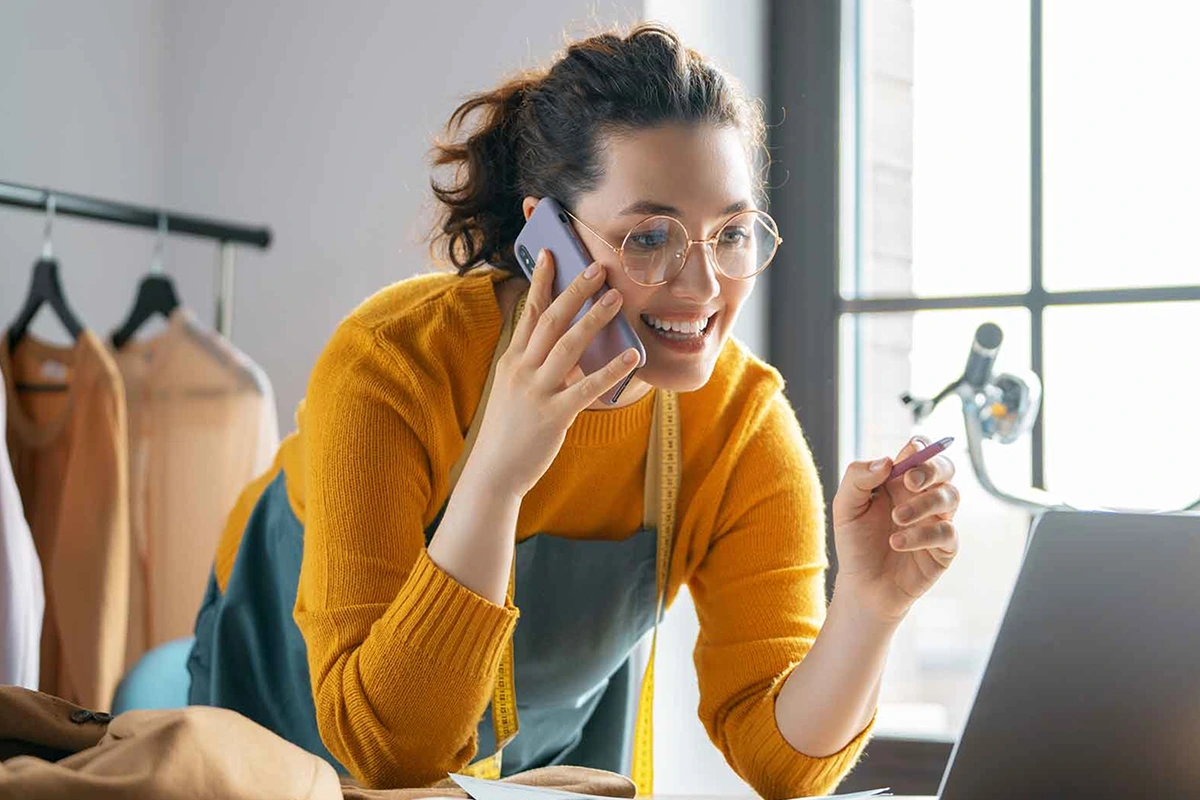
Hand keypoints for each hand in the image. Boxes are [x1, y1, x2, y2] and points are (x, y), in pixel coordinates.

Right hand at [466, 249, 638, 498]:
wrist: (494, 472)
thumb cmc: (510, 429)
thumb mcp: (515, 389)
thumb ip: (537, 365)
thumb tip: (571, 346)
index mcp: (513, 360)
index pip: (528, 311)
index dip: (540, 280)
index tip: (551, 252)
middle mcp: (522, 369)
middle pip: (550, 320)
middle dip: (574, 290)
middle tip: (598, 268)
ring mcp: (537, 391)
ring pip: (568, 346)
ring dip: (594, 319)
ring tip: (616, 298)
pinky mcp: (553, 415)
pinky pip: (586, 388)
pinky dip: (611, 370)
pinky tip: (632, 356)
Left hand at [830, 436, 960, 622]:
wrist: (862, 585)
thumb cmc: (855, 542)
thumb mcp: (845, 507)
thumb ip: (858, 478)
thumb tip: (886, 461)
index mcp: (899, 481)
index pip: (920, 451)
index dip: (921, 446)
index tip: (911, 450)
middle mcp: (922, 496)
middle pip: (945, 468)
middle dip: (932, 468)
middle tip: (909, 481)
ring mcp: (937, 520)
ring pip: (951, 496)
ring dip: (923, 504)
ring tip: (896, 519)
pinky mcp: (944, 548)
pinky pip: (947, 532)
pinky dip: (922, 535)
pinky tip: (897, 543)